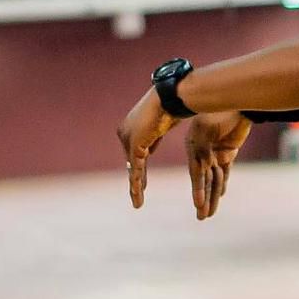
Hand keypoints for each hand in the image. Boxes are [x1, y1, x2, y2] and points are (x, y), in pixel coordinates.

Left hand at [117, 89, 180, 208]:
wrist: (172, 96)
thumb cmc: (173, 103)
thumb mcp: (163, 122)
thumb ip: (155, 135)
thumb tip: (151, 145)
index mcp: (131, 126)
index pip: (136, 151)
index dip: (139, 167)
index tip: (143, 180)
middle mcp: (125, 132)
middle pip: (132, 161)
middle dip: (137, 178)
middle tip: (138, 193)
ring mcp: (128, 138)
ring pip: (132, 167)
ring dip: (135, 186)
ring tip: (138, 202)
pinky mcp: (135, 145)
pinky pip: (136, 168)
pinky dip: (137, 183)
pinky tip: (138, 196)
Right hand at [186, 111, 252, 219]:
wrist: (236, 99)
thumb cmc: (218, 108)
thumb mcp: (206, 125)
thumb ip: (203, 145)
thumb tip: (205, 161)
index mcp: (195, 147)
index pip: (197, 174)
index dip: (198, 190)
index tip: (198, 205)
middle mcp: (203, 153)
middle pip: (205, 181)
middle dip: (204, 200)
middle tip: (202, 218)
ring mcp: (216, 153)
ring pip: (215, 180)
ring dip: (212, 197)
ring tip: (208, 214)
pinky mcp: (228, 152)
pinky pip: (224, 172)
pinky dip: (222, 184)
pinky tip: (219, 196)